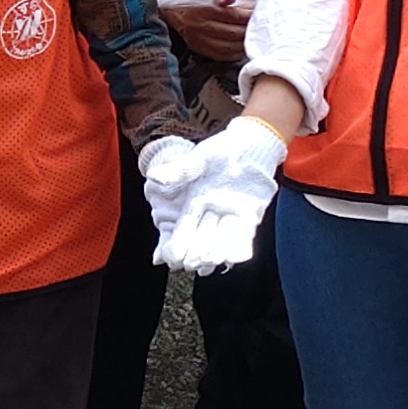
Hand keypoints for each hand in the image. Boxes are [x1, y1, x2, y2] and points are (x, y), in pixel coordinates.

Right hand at [149, 116, 286, 272]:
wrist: (254, 144)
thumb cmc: (224, 149)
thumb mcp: (200, 158)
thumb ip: (179, 170)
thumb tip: (153, 176)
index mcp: (195, 200)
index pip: (183, 226)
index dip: (177, 241)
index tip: (171, 255)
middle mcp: (211, 211)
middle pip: (201, 237)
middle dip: (195, 252)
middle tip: (191, 264)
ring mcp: (231, 215)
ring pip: (221, 240)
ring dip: (216, 252)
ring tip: (211, 262)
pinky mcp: (250, 216)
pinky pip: (244, 236)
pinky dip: (240, 247)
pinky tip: (236, 257)